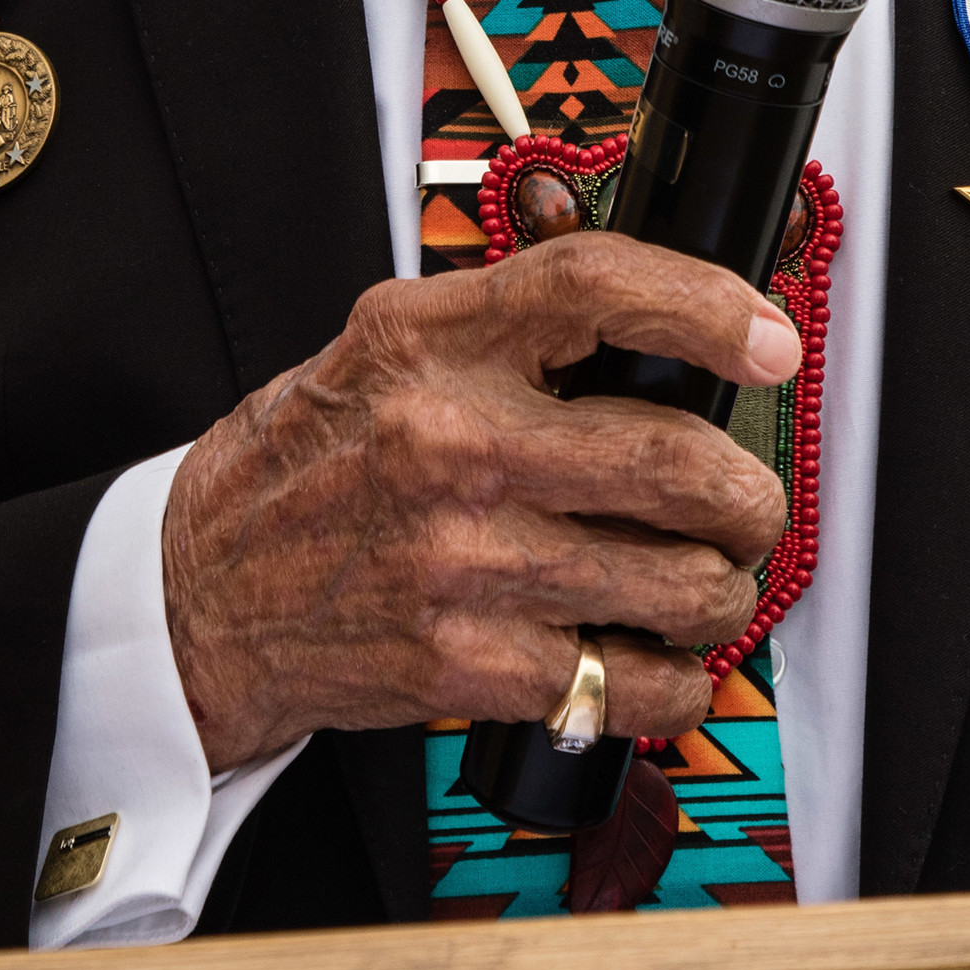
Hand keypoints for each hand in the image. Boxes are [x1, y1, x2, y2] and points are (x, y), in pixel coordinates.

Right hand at [160, 235, 798, 772]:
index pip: (595, 287)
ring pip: (671, 580)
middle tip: (751, 502)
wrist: (199, 591)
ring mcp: (459, 558)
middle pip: (669, 458)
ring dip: (722, 590)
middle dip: (748, 493)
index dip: (707, 307)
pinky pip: (622, 682)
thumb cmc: (310, 459)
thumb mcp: (387, 342)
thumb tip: (656, 324)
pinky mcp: (462, 663)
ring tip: (709, 582)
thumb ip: (506, 321)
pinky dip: (673, 681)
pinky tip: (663, 661)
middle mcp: (449, 440)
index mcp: (431, 339)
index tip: (770, 339)